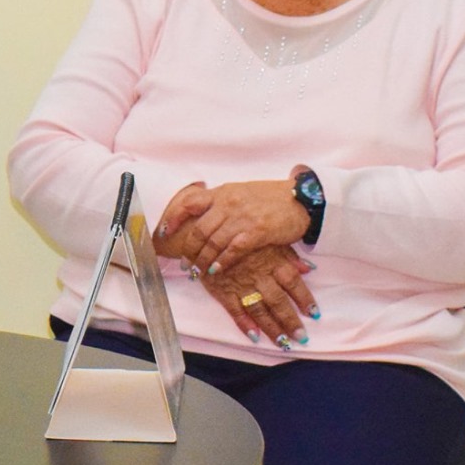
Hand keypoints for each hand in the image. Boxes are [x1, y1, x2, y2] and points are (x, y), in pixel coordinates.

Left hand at [157, 180, 308, 274]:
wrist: (301, 198)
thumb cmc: (271, 198)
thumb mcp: (242, 192)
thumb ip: (222, 201)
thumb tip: (203, 211)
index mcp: (223, 192)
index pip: (189, 201)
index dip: (173, 217)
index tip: (162, 231)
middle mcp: (229, 203)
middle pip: (199, 228)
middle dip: (189, 248)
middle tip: (184, 263)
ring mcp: (242, 217)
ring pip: (213, 242)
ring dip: (202, 259)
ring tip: (197, 271)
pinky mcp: (257, 231)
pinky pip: (232, 250)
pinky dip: (221, 262)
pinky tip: (216, 270)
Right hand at [196, 243, 318, 348]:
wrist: (208, 237)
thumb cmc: (242, 238)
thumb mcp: (269, 240)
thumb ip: (290, 256)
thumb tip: (309, 268)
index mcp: (273, 262)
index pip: (293, 283)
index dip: (305, 299)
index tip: (314, 313)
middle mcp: (260, 276)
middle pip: (278, 302)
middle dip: (290, 321)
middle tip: (301, 337)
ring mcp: (241, 286)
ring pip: (259, 310)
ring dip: (272, 328)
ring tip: (283, 343)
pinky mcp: (223, 292)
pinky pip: (235, 311)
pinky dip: (244, 324)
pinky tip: (254, 336)